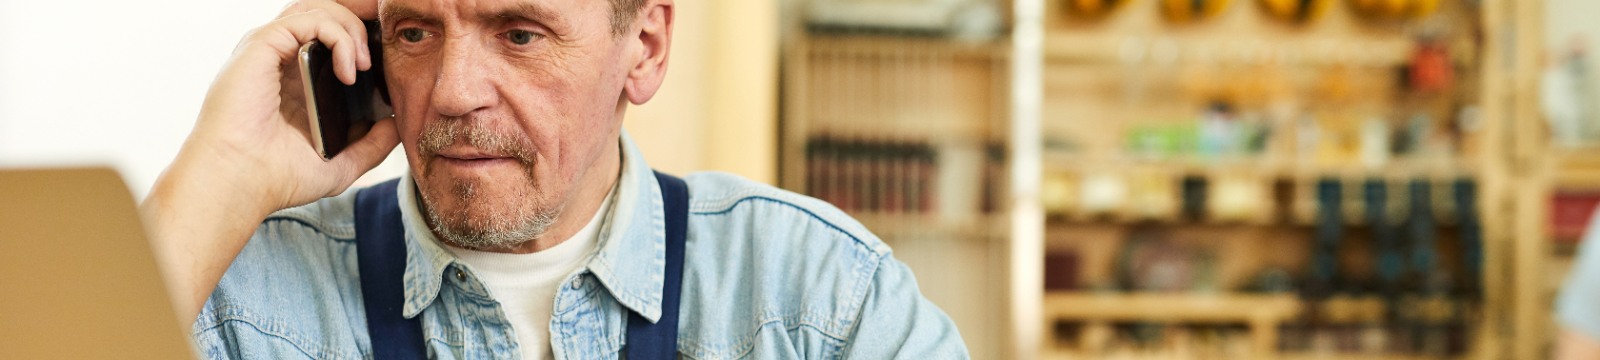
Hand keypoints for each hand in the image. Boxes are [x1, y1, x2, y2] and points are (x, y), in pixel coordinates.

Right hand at [143, 0, 394, 323]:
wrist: (240, 182)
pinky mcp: (261, 45)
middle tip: (383, 52)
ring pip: (319, 9)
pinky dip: (338, 36)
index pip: (332, 37)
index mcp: (295, 79)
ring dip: (352, 29)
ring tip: (364, 64)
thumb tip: (397, 125)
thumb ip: (372, 145)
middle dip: (362, 23)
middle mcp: (281, 59)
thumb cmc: (278, 177)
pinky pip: (308, 19)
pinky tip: (349, 69)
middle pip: (326, 14)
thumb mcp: (340, 164)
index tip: (387, 61)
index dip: (362, 39)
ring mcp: (270, 50)